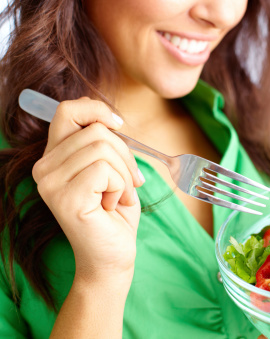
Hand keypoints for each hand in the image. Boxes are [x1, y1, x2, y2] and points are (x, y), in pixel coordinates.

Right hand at [32, 98, 143, 285]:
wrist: (113, 255)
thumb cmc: (115, 212)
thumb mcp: (112, 169)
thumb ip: (104, 143)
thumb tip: (111, 118)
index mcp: (54, 157)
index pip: (67, 111)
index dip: (97, 109)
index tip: (119, 124)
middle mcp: (44, 168)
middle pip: (96, 130)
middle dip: (125, 154)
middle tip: (130, 182)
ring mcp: (50, 183)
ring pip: (103, 148)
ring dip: (124, 173)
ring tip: (119, 196)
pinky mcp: (65, 198)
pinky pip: (104, 170)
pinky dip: (121, 186)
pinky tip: (113, 204)